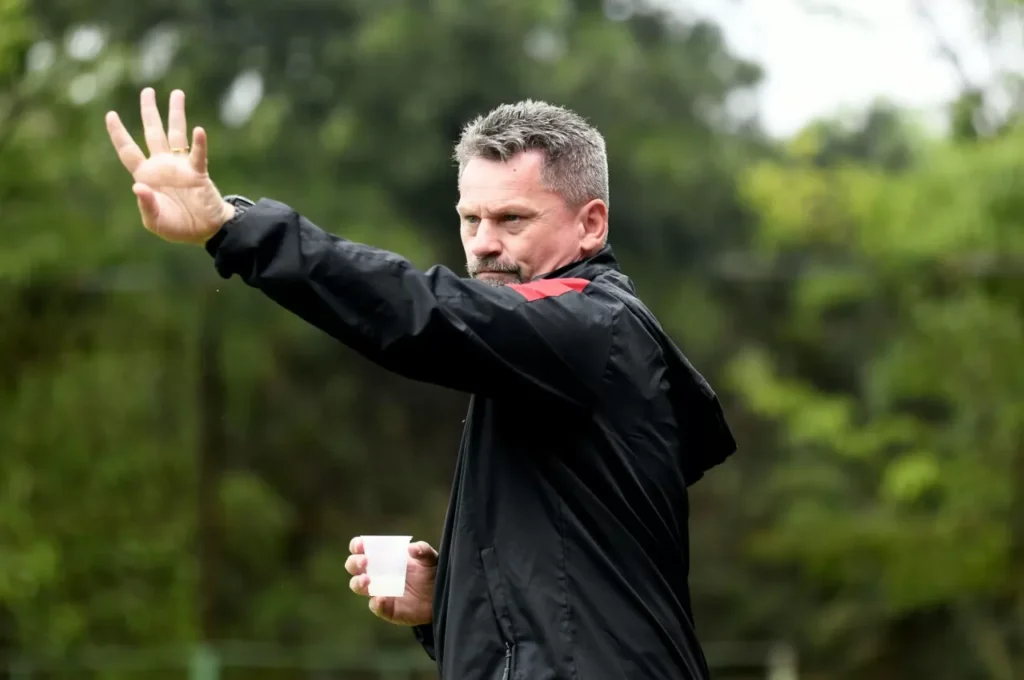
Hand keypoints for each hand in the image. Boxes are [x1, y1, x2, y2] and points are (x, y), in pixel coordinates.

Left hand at [105, 88, 234, 243]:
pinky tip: (199, 131)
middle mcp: (162, 165)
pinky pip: (197, 155)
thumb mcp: (156, 222)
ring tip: (177, 94)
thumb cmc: (178, 226)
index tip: (110, 114)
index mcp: (146, 176)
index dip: (119, 133)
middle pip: (153, 133)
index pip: (128, 150)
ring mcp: (181, 167)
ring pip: (176, 134)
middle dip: (149, 111)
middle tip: (148, 91)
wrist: (206, 230)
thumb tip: (138, 186)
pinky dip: (199, 144)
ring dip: (176, 114)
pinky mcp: (198, 173)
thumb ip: (146, 206)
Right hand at [345, 536, 436, 625]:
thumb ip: (423, 551)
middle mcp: (376, 573)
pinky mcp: (386, 608)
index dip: (357, 546)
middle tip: (365, 561)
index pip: (361, 549)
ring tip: (367, 580)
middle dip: (354, 563)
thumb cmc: (431, 572)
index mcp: (383, 556)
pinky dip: (376, 603)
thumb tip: (411, 548)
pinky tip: (381, 599)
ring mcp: (379, 591)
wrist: (440, 596)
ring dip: (358, 583)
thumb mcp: (430, 558)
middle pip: (353, 566)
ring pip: (358, 586)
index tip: (361, 545)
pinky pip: (375, 606)